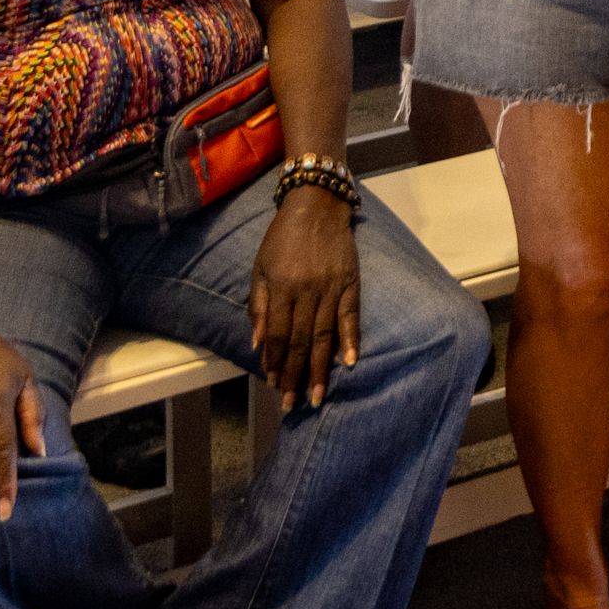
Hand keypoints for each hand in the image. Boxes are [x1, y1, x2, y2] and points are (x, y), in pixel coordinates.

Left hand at [249, 187, 362, 414]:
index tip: (273, 384)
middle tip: (292, 404)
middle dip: (295, 375)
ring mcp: (331, 288)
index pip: (277, 334)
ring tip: (316, 395)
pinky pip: (351, 316)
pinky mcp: (351, 282)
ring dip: (319, 368)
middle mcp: (307, 291)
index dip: (275, 361)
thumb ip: (258, 305)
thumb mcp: (260, 266)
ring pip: (324, 336)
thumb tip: (258, 343)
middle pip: (300, 341)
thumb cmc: (283, 237)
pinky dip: (351, 340)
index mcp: (282, 288)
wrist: (317, 204)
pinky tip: (349, 363)